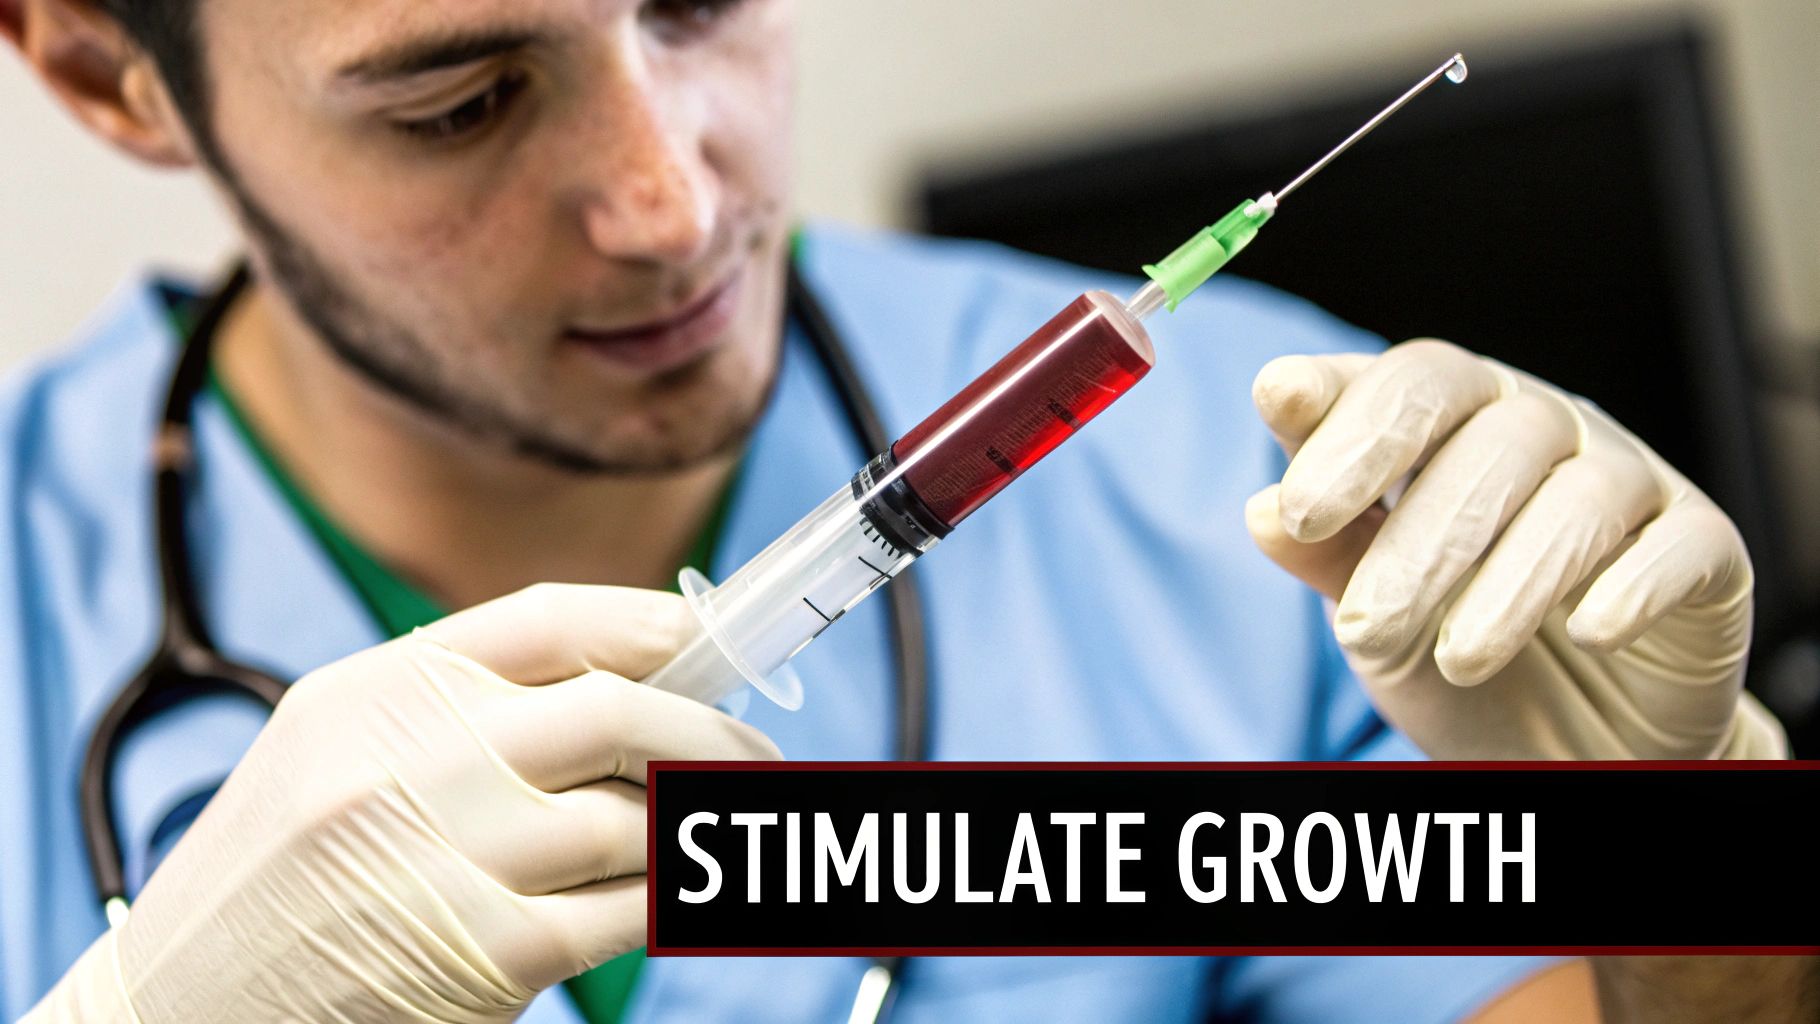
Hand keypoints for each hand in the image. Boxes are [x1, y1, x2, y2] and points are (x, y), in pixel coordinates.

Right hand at [27, 584, 779, 1023]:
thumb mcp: (341, 753)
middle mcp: (407, 761)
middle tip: (756, 756)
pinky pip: (626, 908)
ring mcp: (446, 856)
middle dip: (712, 732)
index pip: (546, 620)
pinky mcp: (483, 950)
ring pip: (634, 817)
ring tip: (712, 832)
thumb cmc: (283, 879)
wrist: (182, 1009)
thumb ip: (467, 708)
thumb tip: (644, 681)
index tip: (713, 643)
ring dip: (697, 824)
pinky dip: (673, 897)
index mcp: (376, 693)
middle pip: (617, 711)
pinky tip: (679, 895)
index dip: (654, 623)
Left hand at [1244, 339, 1785, 760]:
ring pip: (1575, 499)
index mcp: (1450, 423)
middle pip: (1482, 439)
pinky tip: (1586, 631)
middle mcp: (1540, 428)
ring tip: (1456, 659)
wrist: (1564, 740)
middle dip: (1415, 534)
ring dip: (1508, 582)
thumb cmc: (1450, 646)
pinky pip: (1677, 549)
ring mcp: (1626, 481)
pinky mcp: (1703, 548)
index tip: (1277, 410)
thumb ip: (1323, 554)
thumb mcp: (1370, 608)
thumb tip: (1260, 511)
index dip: (1345, 401)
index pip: (1404, 381)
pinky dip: (1629, 587)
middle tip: (1362, 624)